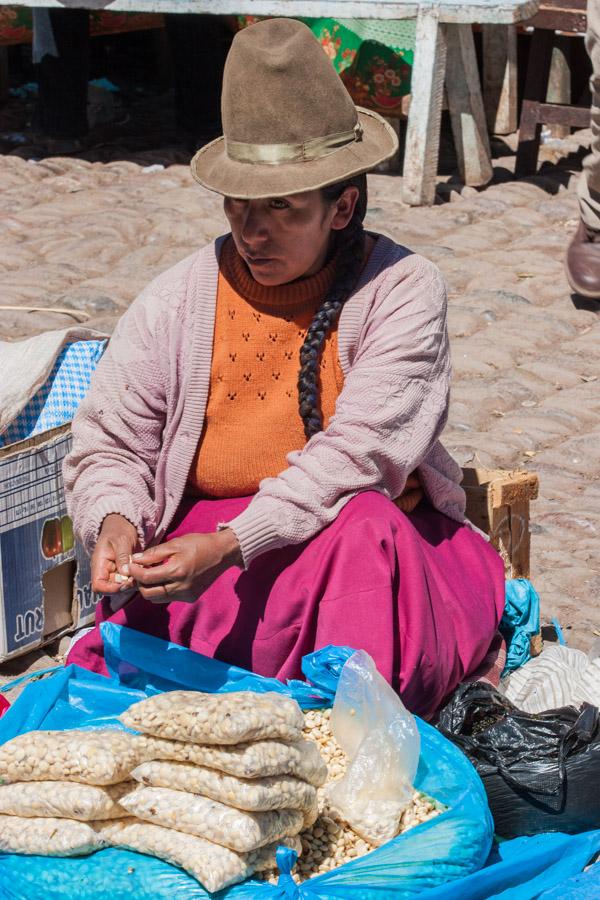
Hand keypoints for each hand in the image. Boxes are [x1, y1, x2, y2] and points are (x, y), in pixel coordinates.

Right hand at [91, 514, 138, 594]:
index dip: (111, 589)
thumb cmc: (119, 530)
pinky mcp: (123, 572)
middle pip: (111, 589)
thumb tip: (125, 574)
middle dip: (125, 586)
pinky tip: (144, 571)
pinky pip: (128, 580)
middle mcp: (105, 571)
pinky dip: (136, 578)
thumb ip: (122, 557)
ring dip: (132, 583)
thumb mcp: (121, 540)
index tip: (126, 582)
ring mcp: (114, 572)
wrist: (123, 524)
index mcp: (99, 564)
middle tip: (138, 577)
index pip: (98, 586)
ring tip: (142, 572)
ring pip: (121, 586)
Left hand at [125, 529, 242, 603]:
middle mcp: (181, 587)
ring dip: (149, 588)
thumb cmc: (199, 544)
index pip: (146, 578)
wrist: (222, 553)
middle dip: (139, 583)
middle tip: (138, 571)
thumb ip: (154, 553)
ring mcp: (187, 595)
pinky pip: (168, 598)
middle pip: (148, 594)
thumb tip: (135, 560)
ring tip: (151, 574)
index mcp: (177, 571)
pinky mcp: (190, 598)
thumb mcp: (175, 544)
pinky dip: (161, 591)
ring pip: (157, 599)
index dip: (134, 572)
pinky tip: (164, 578)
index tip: (129, 565)